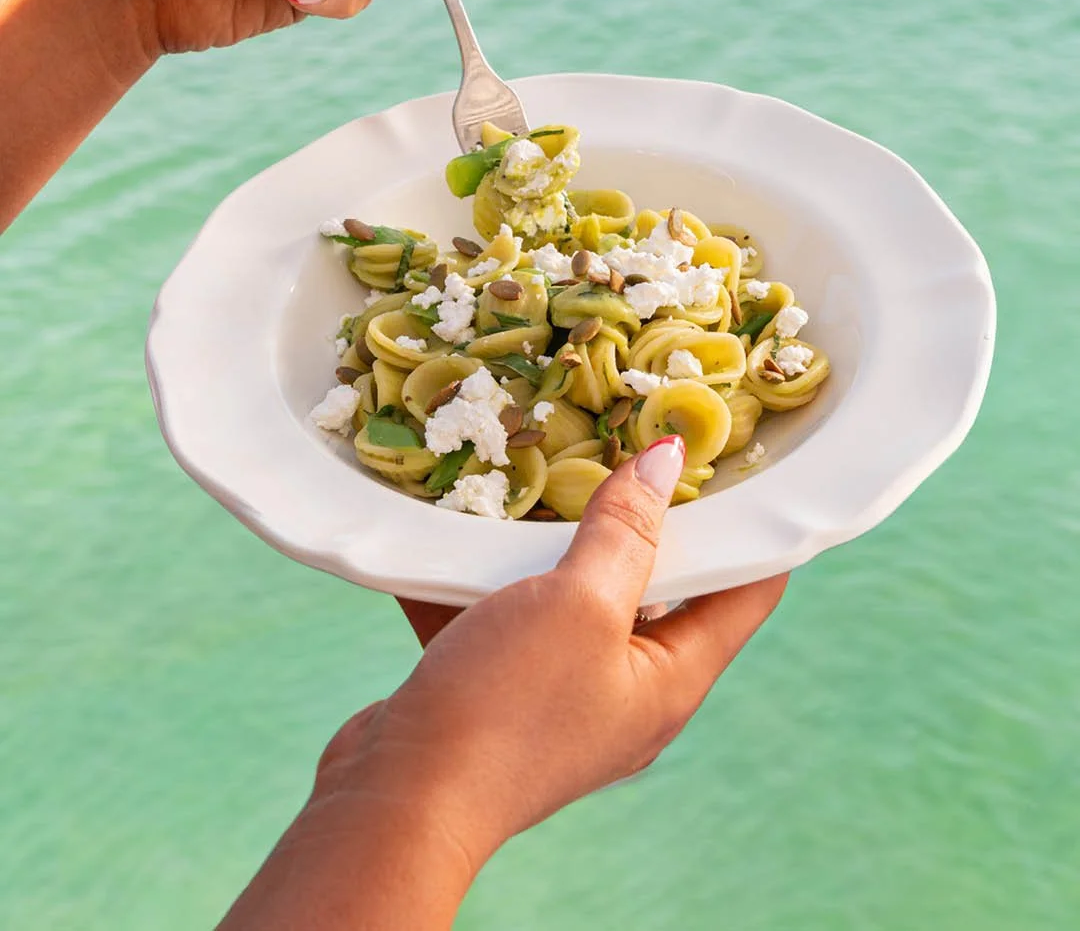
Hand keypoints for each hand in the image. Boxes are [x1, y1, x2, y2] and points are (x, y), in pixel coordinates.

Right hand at [220, 438, 786, 929]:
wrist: (398, 802)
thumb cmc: (507, 701)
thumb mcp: (579, 604)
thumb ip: (625, 531)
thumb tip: (669, 460)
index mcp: (671, 679)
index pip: (747, 591)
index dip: (751, 523)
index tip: (736, 454)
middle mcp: (627, 692)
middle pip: (658, 589)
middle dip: (642, 516)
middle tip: (632, 441)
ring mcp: (561, 697)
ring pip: (572, 599)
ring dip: (553, 542)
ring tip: (546, 465)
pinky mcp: (500, 694)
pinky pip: (506, 618)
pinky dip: (488, 576)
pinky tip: (464, 519)